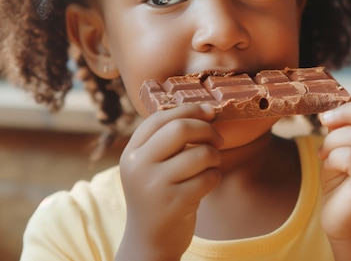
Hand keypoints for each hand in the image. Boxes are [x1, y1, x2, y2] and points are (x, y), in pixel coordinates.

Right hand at [116, 104, 222, 260]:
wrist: (149, 242)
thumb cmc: (157, 196)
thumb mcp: (149, 166)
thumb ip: (165, 140)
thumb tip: (205, 111)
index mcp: (131, 152)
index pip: (159, 118)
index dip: (188, 109)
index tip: (210, 112)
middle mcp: (138, 166)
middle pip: (180, 129)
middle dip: (207, 130)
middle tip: (218, 140)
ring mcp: (155, 185)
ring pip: (200, 154)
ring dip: (215, 157)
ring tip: (211, 165)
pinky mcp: (174, 204)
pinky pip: (208, 178)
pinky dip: (215, 177)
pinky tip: (207, 184)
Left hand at [317, 97, 350, 242]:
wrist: (348, 225)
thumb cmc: (342, 183)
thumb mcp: (342, 148)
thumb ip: (344, 129)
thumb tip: (332, 109)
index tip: (332, 119)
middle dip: (344, 113)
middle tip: (325, 124)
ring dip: (331, 141)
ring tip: (325, 154)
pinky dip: (333, 157)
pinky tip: (329, 166)